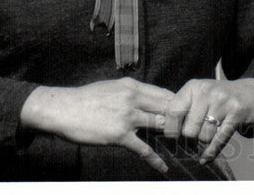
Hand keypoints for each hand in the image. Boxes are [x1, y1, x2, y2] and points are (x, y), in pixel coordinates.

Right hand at [20, 77, 174, 172]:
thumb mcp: (112, 87)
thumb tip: (146, 98)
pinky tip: (163, 167)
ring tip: (181, 144)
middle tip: (190, 129)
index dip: (177, 104)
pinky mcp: (119, 135)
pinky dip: (154, 159)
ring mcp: (127, 117)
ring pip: (159, 125)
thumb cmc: (85, 98)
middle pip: (167, 108)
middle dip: (180, 119)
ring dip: (171, 135)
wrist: (63, 109)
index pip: (164, 94)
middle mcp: (134, 99)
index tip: (185, 113)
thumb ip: (131, 93)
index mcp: (133, 86)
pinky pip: (143, 148)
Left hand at [163, 77, 253, 163]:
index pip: (172, 112)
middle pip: (188, 130)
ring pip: (204, 136)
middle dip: (191, 139)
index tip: (174, 136)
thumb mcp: (201, 96)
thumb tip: (162, 130)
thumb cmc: (221, 98)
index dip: (170, 129)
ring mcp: (223, 102)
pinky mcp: (237, 113)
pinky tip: (205, 158)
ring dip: (205, 142)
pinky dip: (211, 153)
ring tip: (210, 135)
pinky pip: (219, 139)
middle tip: (196, 137)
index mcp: (194, 87)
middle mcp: (207, 92)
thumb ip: (183, 109)